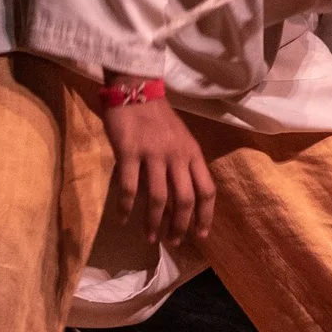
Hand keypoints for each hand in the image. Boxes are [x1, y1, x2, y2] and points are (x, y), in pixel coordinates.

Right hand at [102, 90, 214, 244]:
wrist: (136, 90)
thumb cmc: (159, 118)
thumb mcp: (180, 140)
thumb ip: (182, 166)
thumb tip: (180, 202)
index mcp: (193, 153)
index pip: (207, 190)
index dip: (206, 216)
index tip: (200, 235)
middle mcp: (177, 156)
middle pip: (185, 200)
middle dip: (180, 226)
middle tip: (172, 242)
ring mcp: (153, 154)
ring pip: (159, 198)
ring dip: (154, 223)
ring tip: (150, 238)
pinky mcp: (129, 152)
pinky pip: (129, 187)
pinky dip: (127, 207)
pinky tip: (124, 219)